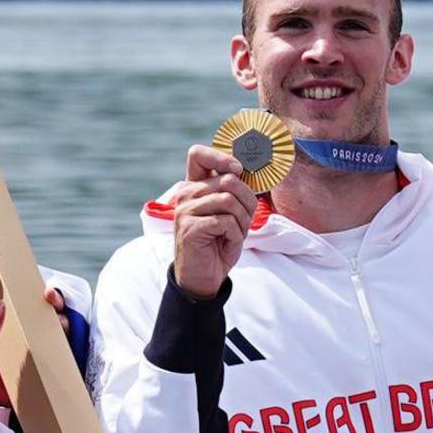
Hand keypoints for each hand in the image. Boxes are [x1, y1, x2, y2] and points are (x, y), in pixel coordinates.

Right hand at [167, 147, 254, 297]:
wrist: (202, 278)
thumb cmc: (218, 244)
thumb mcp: (228, 213)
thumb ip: (231, 191)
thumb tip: (244, 172)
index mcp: (194, 187)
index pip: (198, 154)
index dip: (221, 157)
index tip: (238, 169)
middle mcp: (185, 195)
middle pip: (229, 180)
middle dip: (247, 202)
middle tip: (244, 221)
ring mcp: (185, 211)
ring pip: (229, 200)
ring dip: (242, 221)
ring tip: (236, 234)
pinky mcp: (190, 228)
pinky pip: (226, 221)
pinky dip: (235, 235)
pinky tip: (227, 243)